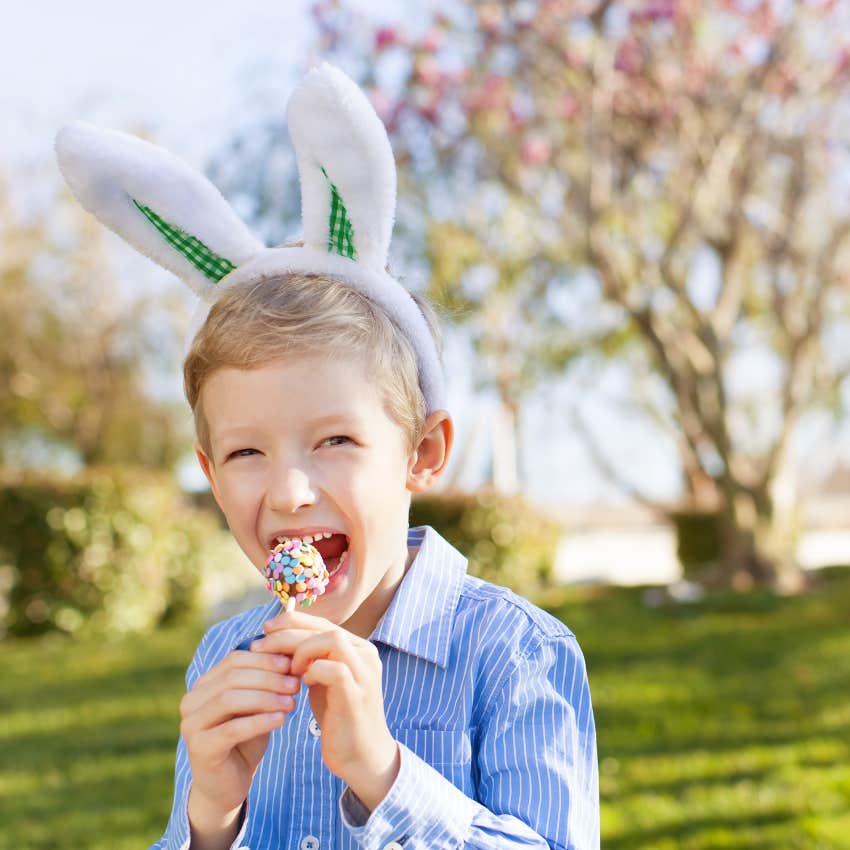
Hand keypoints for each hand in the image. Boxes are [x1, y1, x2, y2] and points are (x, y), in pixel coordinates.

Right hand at [179, 647, 300, 823]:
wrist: (227, 785)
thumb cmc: (246, 739)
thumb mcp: (256, 706)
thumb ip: (264, 682)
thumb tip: (290, 654)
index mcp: (204, 685)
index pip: (234, 659)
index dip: (264, 659)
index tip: (292, 664)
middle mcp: (191, 701)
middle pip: (232, 677)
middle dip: (268, 678)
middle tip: (295, 684)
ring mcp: (191, 724)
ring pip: (230, 699)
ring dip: (265, 698)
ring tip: (292, 702)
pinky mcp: (199, 748)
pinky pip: (231, 729)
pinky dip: (259, 722)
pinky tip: (281, 720)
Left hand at [253, 611, 399, 808]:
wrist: (362, 756)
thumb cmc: (339, 716)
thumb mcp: (322, 680)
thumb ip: (310, 658)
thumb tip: (278, 639)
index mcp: (357, 647)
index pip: (322, 621)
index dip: (292, 621)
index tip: (266, 629)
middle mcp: (366, 654)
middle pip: (324, 627)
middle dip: (287, 634)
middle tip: (260, 647)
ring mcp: (364, 673)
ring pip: (332, 640)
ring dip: (302, 650)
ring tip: (286, 669)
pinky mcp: (357, 695)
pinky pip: (335, 670)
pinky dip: (313, 671)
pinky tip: (302, 683)